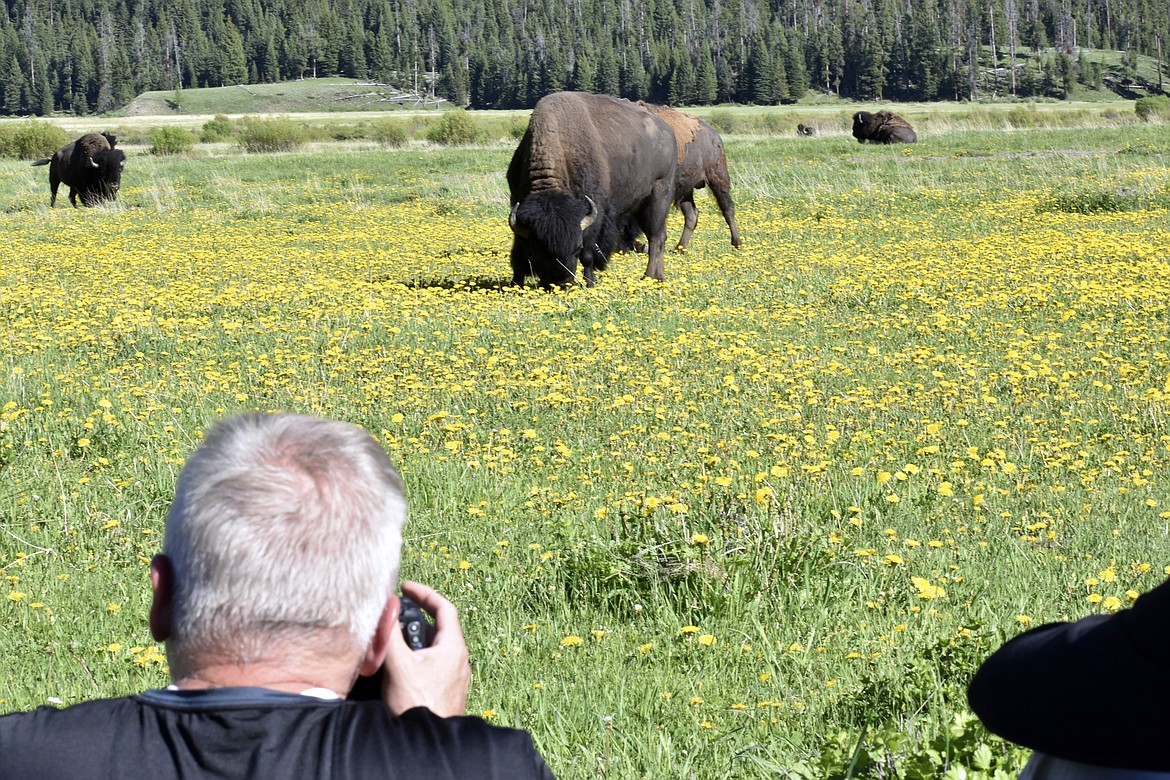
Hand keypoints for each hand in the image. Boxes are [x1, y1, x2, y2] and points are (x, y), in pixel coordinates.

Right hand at [380, 581, 470, 716]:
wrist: (427, 741)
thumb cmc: (417, 704)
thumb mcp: (399, 664)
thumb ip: (392, 634)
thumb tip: (387, 609)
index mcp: (454, 647)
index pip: (444, 607)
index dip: (425, 593)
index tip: (406, 588)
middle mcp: (459, 659)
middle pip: (438, 627)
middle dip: (415, 620)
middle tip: (396, 619)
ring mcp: (455, 676)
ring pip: (434, 648)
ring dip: (415, 642)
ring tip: (394, 646)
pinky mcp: (447, 690)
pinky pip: (434, 664)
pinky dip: (418, 658)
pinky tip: (401, 669)